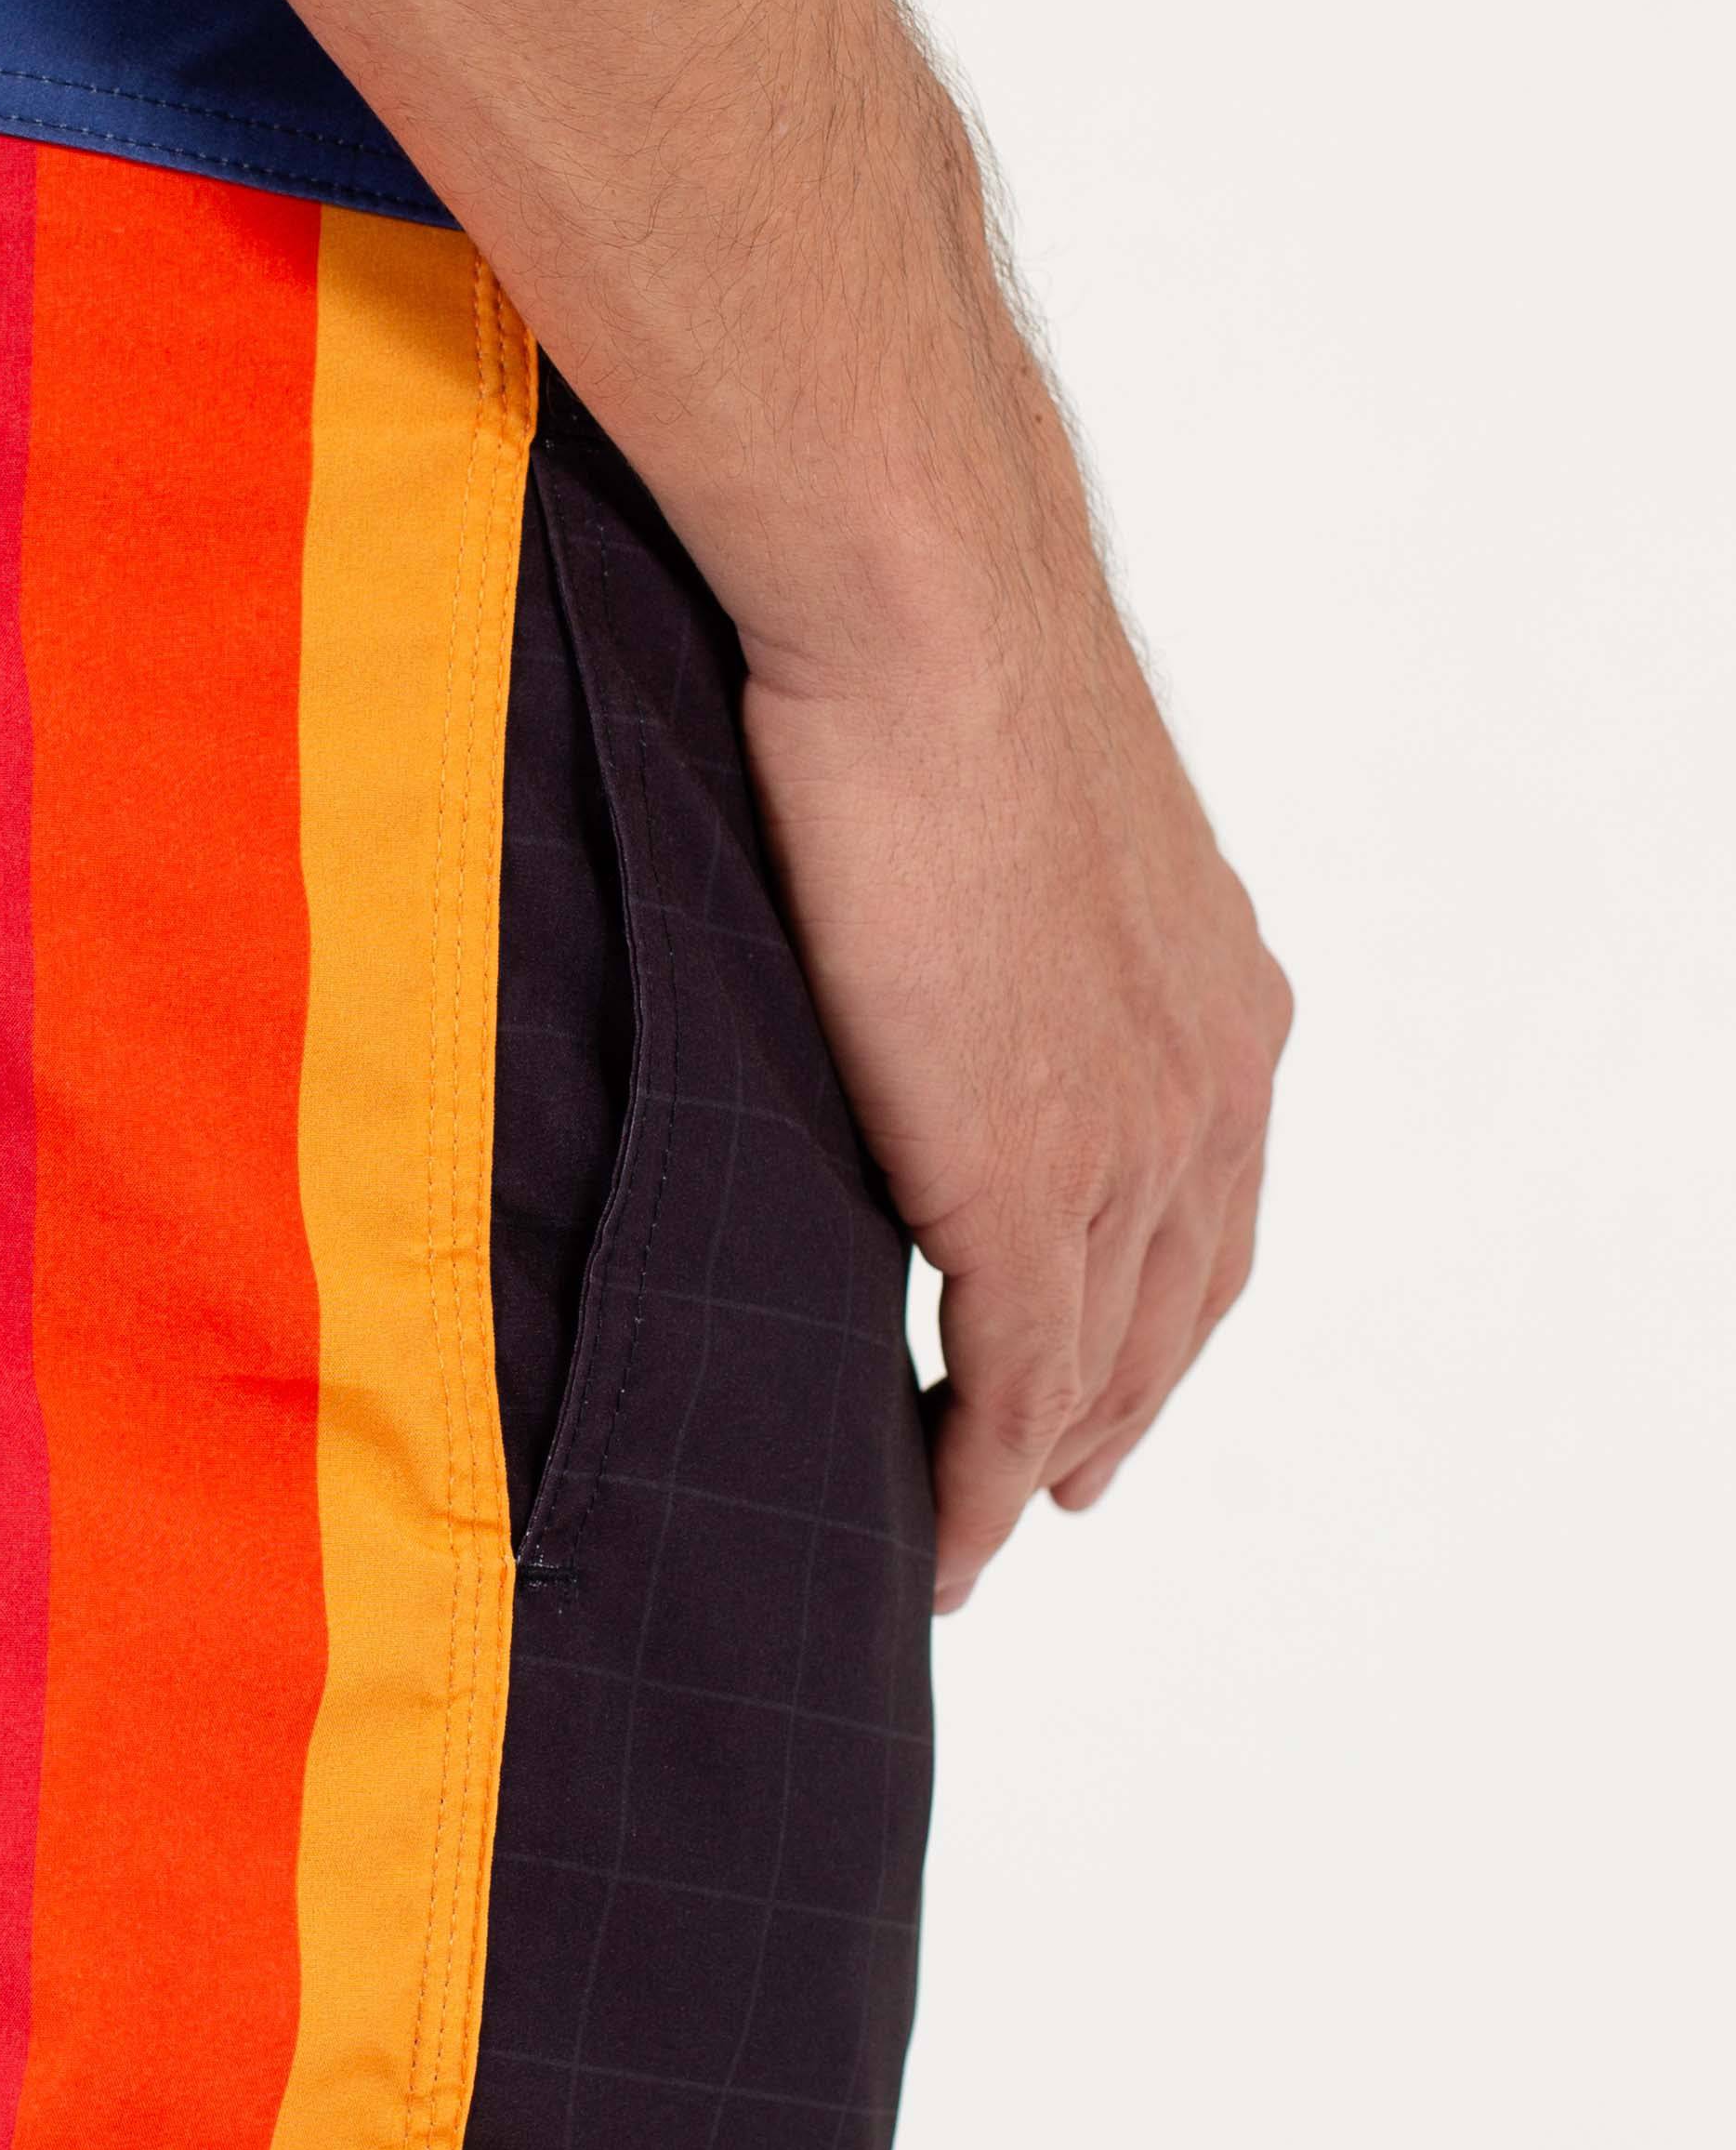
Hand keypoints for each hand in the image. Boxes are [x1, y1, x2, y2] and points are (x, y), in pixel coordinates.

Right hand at [739, 585, 1290, 1611]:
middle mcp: (1209, 1079)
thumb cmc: (934, 662)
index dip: (1157, 1308)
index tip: (1102, 1369)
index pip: (1207, 1202)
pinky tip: (950, 1528)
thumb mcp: (1022, 821)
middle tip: (1053, 1479)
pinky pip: (1010, 1378)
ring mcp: (1130, 1141)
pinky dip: (979, 1476)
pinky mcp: (1027, 1181)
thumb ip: (1013, 920)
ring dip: (1037, 1459)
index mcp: (1220, 993)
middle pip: (1175, 1304)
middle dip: (1116, 1404)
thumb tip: (934, 926)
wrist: (930, 622)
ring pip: (1097, 1361)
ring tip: (974, 1526)